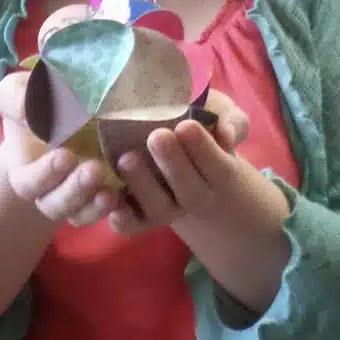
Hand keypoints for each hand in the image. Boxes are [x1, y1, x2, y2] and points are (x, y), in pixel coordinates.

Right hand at [0, 71, 120, 228]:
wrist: (67, 107)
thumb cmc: (36, 100)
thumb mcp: (18, 91)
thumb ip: (16, 99)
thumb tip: (27, 112)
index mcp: (25, 171)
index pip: (29, 183)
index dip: (47, 174)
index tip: (66, 156)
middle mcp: (49, 191)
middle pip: (55, 205)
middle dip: (74, 190)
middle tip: (94, 171)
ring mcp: (76, 196)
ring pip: (79, 214)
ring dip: (93, 205)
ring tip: (110, 192)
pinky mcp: (100, 196)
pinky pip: (103, 212)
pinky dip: (112, 209)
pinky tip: (122, 195)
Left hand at [108, 89, 261, 234]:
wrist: (183, 159)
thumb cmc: (203, 129)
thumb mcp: (221, 115)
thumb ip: (231, 120)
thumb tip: (226, 134)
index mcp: (220, 173)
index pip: (218, 167)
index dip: (204, 150)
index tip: (186, 125)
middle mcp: (196, 196)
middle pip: (190, 191)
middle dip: (174, 164)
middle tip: (157, 136)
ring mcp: (168, 209)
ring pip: (159, 209)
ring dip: (143, 186)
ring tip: (127, 158)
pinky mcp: (141, 216)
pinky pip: (132, 224)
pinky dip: (121, 216)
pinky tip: (107, 195)